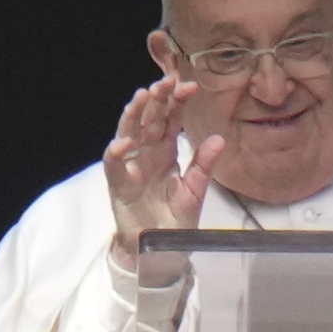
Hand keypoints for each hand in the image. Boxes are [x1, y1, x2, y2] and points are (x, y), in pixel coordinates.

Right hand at [102, 74, 224, 282]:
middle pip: (150, 120)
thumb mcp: (195, 190)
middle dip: (156, 100)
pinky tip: (124, 142)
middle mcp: (147, 153)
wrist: (160, 249)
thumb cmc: (174, 218)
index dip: (177, 102)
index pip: (171, 119)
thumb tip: (218, 139)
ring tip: (142, 98)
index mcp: (167, 151)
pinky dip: (116, 153)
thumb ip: (203, 165)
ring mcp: (131, 166)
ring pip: (129, 134)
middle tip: (165, 82)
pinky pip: (114, 166)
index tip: (189, 86)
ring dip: (134, 115)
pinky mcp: (119, 185)